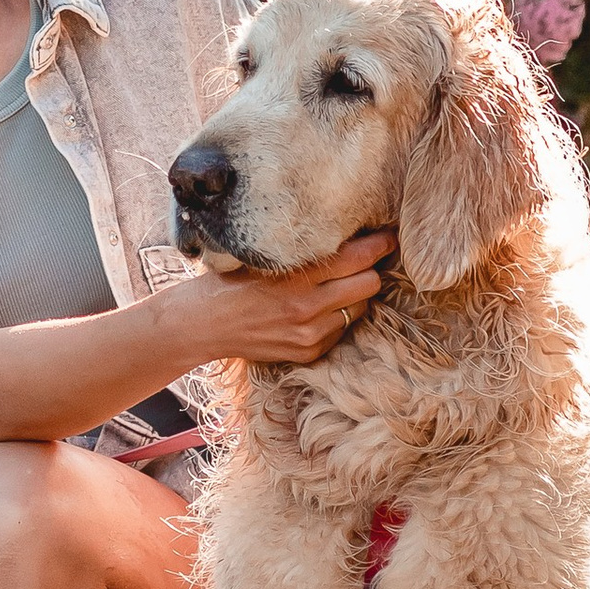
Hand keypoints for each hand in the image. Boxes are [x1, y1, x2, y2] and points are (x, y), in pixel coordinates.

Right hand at [160, 228, 394, 371]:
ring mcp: (309, 335)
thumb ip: (302, 253)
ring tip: (338, 284)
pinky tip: (318, 308)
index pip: (356, 258)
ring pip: (360, 308)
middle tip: (367, 258)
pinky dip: (337, 317)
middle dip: (371, 269)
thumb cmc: (228, 280)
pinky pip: (341, 330)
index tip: (389, 236)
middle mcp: (307, 308)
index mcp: (296, 278)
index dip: (379, 244)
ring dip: (355, 295)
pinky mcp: (307, 352)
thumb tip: (346, 236)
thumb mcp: (262, 257)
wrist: (201, 324)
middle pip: (369, 284)